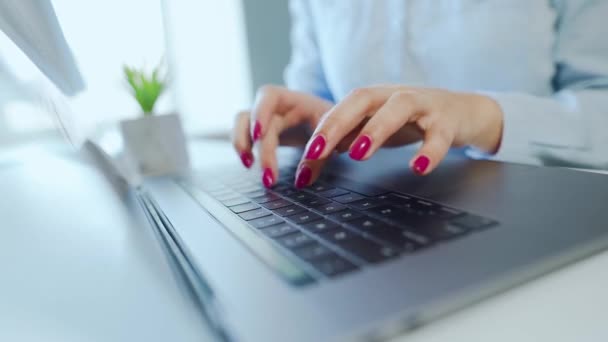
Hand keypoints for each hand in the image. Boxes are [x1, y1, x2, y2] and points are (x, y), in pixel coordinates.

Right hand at [232, 85, 332, 186]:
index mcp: (297, 99)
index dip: (260, 113)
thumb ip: (321, 156)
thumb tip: (302, 179)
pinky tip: (250, 164)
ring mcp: (269, 117)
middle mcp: (278, 106)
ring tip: (248, 164)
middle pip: (255, 117)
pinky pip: (246, 135)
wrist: (340, 123)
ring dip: (241, 143)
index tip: (260, 136)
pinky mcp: (265, 131)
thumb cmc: (339, 125)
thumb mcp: (337, 136)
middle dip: (260, 148)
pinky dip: (244, 148)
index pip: (270, 95)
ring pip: (242, 122)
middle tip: (269, 176)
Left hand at [294, 85, 503, 186]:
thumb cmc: (413, 120)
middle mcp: (394, 95)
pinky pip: (439, 134)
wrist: (464, 112)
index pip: (340, 109)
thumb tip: (311, 161)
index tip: (304, 158)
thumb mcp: (375, 129)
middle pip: (362, 99)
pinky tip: (418, 167)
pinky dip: (430, 150)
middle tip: (317, 150)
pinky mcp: (448, 120)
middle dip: (336, 123)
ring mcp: (423, 105)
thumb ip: (346, 142)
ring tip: (358, 153)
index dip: (320, 131)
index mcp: (374, 98)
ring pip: (399, 107)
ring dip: (376, 128)